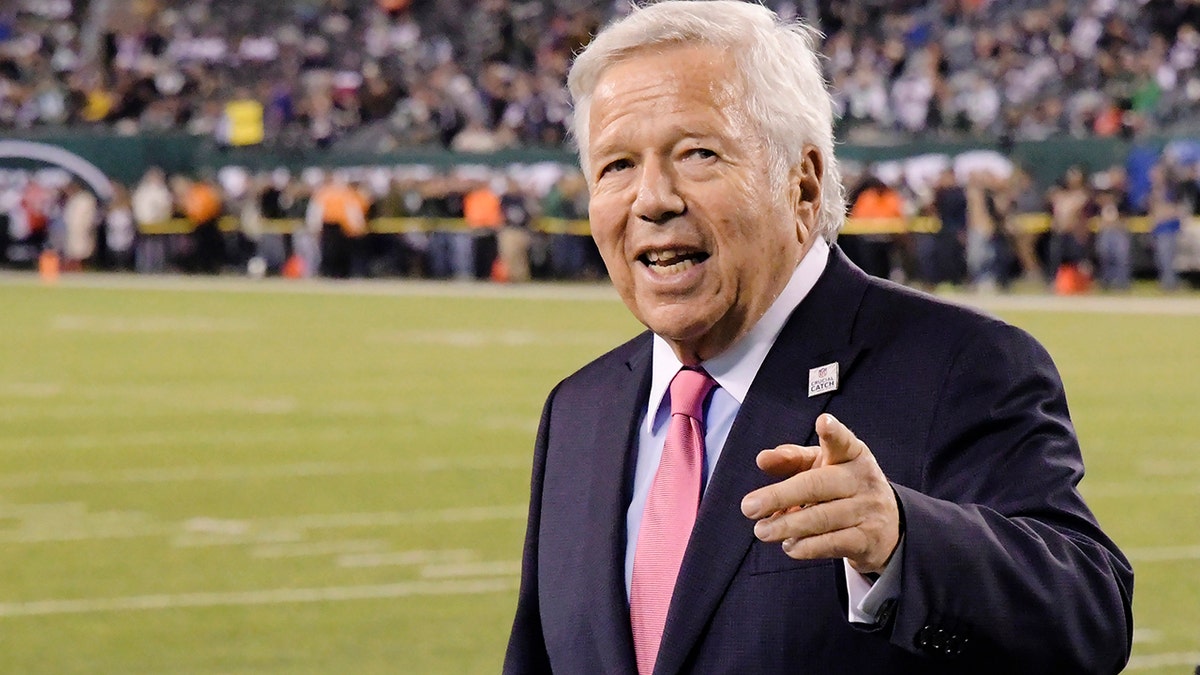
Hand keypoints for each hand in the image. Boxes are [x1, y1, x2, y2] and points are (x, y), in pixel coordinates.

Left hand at [740, 413, 900, 573]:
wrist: (889, 527)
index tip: (823, 422)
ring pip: (821, 518)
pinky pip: (831, 543)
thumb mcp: (822, 466)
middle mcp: (862, 480)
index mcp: (852, 454)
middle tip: (748, 507)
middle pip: (817, 485)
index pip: (843, 441)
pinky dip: (806, 547)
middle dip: (779, 496)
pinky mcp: (867, 540)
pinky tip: (789, 546)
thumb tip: (763, 459)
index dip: (833, 433)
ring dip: (786, 526)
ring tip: (762, 531)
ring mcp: (867, 511)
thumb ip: (792, 459)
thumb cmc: (843, 488)